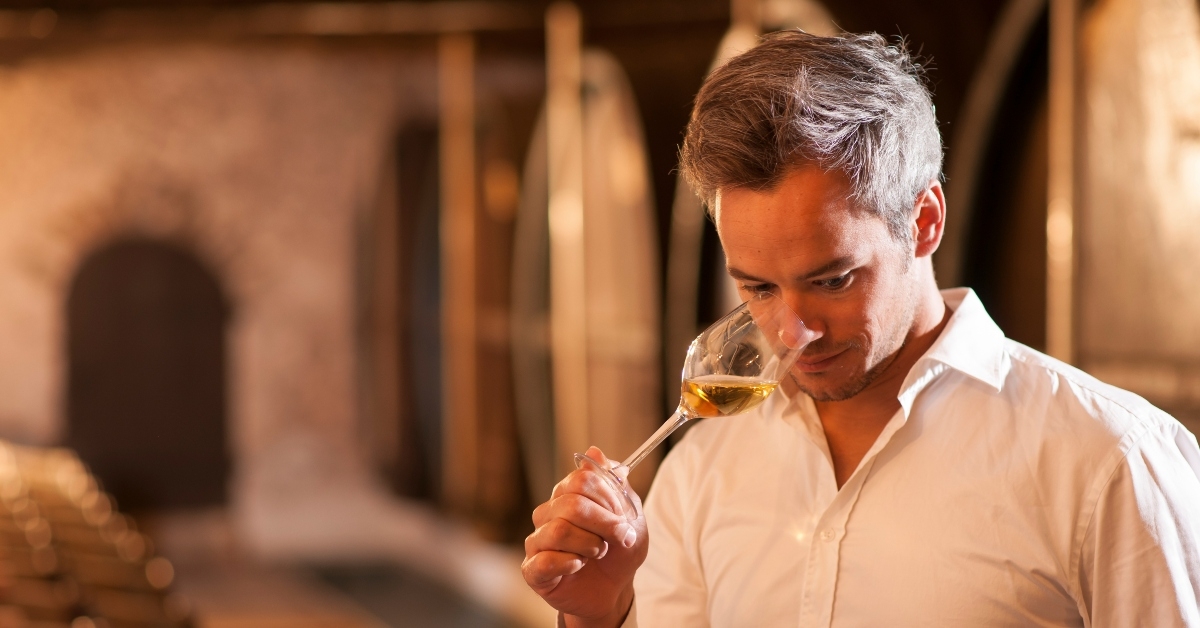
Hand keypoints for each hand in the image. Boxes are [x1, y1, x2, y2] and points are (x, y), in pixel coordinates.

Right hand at [522, 447, 647, 626]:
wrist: (614, 589)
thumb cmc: (619, 551)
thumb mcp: (628, 515)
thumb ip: (613, 484)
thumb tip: (595, 451)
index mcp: (568, 496)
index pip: (581, 480)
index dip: (607, 498)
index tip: (623, 518)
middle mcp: (548, 514)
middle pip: (571, 505)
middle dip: (604, 523)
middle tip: (620, 538)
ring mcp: (537, 541)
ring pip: (559, 532)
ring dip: (590, 545)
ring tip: (598, 553)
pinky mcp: (532, 570)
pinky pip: (545, 561)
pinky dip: (570, 563)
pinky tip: (579, 566)